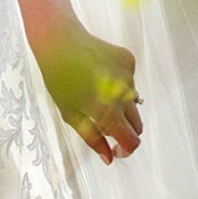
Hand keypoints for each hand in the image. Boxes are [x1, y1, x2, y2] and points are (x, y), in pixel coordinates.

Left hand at [30, 16, 141, 165]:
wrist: (60, 41)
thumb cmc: (60, 79)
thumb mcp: (71, 115)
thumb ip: (93, 138)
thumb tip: (109, 157)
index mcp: (109, 112)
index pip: (132, 141)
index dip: (125, 150)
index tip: (116, 150)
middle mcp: (125, 94)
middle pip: (137, 124)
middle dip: (125, 130)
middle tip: (105, 126)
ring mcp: (129, 76)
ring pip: (133, 101)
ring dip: (122, 105)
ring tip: (97, 93)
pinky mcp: (129, 60)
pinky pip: (130, 81)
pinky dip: (120, 84)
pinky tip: (101, 74)